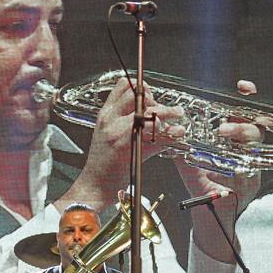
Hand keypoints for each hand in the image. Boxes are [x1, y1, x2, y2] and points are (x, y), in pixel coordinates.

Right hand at [57, 78, 183, 210]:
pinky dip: (171, 135)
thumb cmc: (101, 163)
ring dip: (168, 113)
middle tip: (170, 108)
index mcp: (106, 114)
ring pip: (150, 114)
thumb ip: (120, 118)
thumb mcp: (105, 132)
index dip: (141, 87)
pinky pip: (158, 137)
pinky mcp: (132, 149)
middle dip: (157, 100)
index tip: (151, 94)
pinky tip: (178, 134)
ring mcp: (122, 133)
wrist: (94, 185)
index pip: (123, 86)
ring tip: (178, 115)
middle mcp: (112, 120)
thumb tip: (143, 109)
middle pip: (139, 96)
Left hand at [173, 79, 272, 261]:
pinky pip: (250, 171)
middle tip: (224, 127)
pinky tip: (223, 172)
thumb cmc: (202, 182)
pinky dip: (236, 170)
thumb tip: (167, 127)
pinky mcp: (252, 181)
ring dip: (241, 136)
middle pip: (256, 126)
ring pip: (256, 144)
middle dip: (243, 121)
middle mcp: (247, 147)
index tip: (242, 86)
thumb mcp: (189, 159)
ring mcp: (252, 162)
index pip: (245, 111)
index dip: (247, 97)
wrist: (210, 211)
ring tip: (224, 134)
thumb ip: (182, 143)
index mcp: (234, 136)